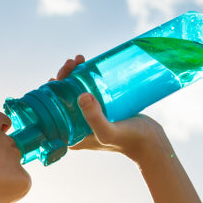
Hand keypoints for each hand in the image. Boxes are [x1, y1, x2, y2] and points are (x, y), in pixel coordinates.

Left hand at [52, 55, 172, 163]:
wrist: (151, 143)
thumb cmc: (129, 141)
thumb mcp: (109, 132)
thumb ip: (95, 118)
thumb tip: (81, 96)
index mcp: (71, 136)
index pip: (53, 111)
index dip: (51, 92)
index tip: (57, 76)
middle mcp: (76, 128)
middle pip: (62, 99)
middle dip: (63, 78)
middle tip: (72, 62)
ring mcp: (88, 119)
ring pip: (75, 92)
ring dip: (74, 75)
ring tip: (79, 60)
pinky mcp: (101, 111)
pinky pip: (88, 91)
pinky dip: (86, 78)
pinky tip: (88, 66)